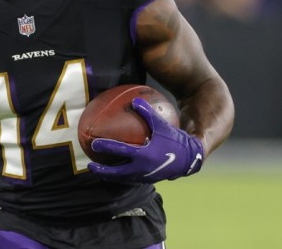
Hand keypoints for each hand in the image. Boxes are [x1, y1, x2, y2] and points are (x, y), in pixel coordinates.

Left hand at [87, 98, 204, 182]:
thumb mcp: (162, 125)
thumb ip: (147, 113)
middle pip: (117, 172)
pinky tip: (117, 170)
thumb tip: (134, 100)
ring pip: (123, 178)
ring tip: (100, 172)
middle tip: (90, 165)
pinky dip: (122, 175)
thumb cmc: (175, 139)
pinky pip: (131, 178)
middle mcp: (142, 168)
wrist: (190, 159)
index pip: (120, 150)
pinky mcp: (149, 180)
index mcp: (144, 154)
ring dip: (110, 175)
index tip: (94, 143)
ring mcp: (145, 176)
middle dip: (102, 171)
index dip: (106, 146)